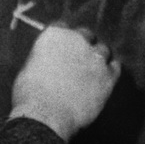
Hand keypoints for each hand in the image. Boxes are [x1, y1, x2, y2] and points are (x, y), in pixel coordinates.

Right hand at [8, 24, 120, 141]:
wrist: (45, 115)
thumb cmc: (30, 96)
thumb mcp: (29, 68)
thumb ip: (45, 57)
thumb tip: (50, 61)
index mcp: (55, 34)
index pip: (63, 27)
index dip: (64, 40)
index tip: (63, 49)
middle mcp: (78, 40)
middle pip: (86, 36)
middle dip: (82, 47)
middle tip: (78, 62)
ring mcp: (95, 57)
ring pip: (102, 51)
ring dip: (97, 60)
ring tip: (90, 74)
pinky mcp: (108, 76)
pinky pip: (115, 67)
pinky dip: (109, 72)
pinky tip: (102, 80)